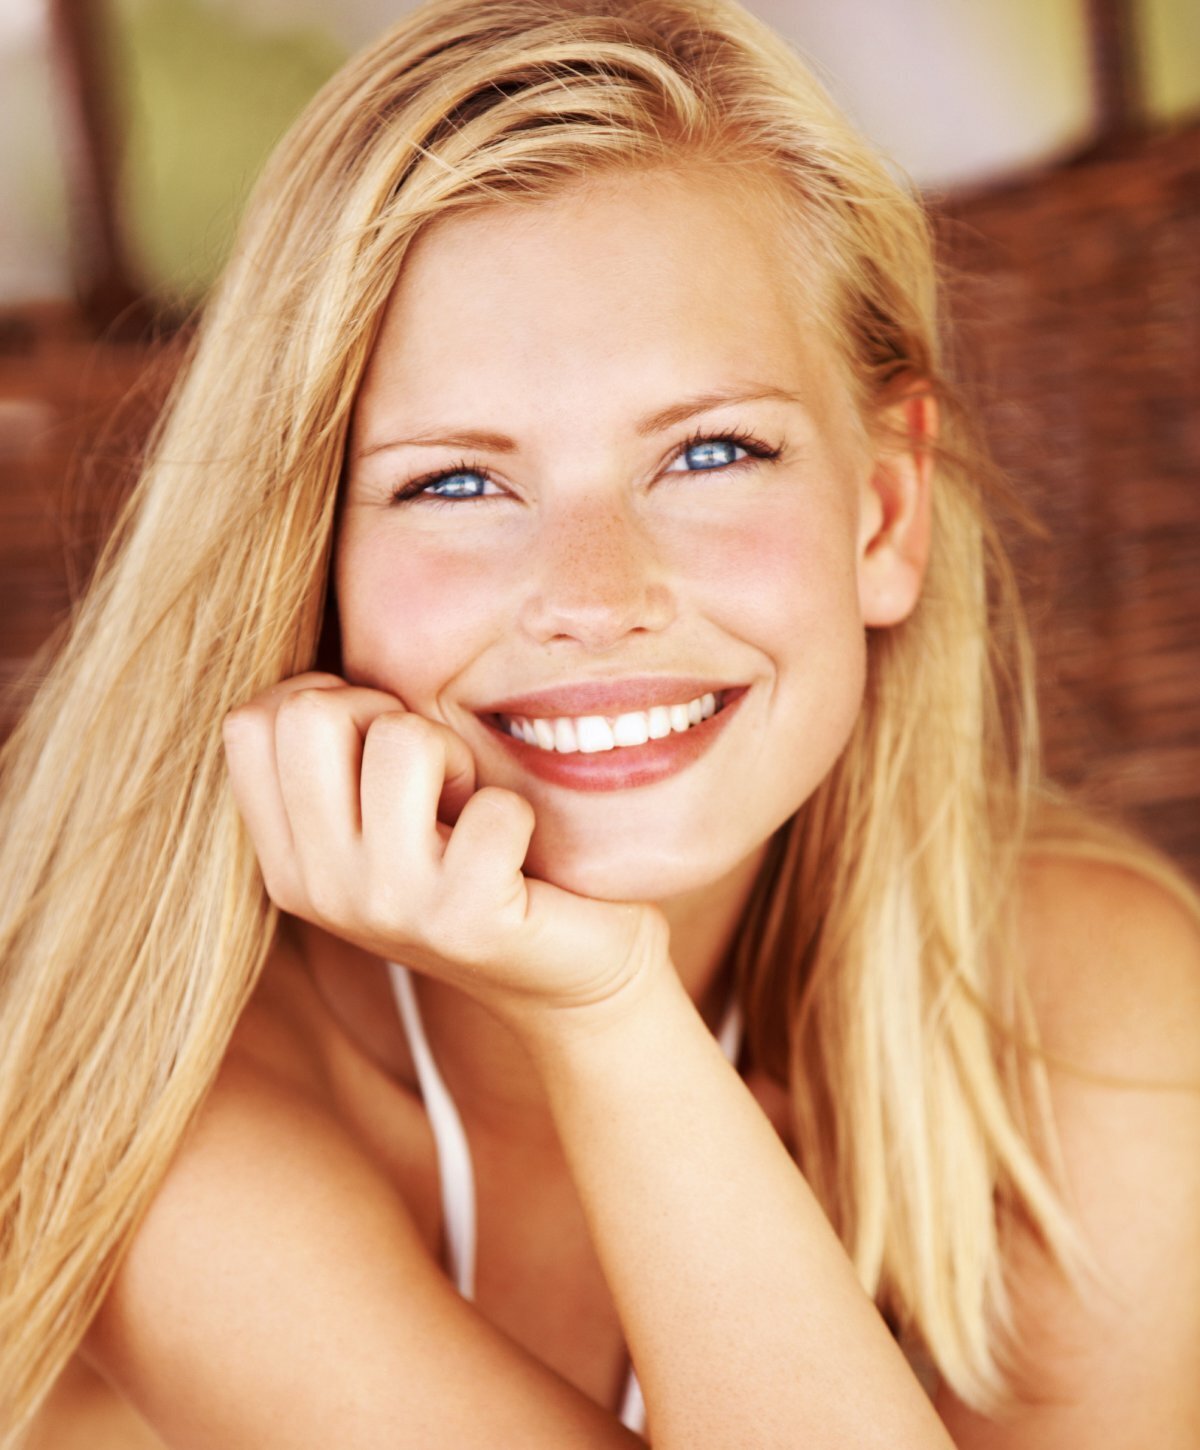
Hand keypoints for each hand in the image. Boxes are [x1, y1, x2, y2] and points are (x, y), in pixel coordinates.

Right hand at [222, 673, 668, 1026]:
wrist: (566, 974)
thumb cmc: (477, 860)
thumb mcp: (384, 813)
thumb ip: (339, 754)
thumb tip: (325, 677)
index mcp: (287, 859)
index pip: (250, 722)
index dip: (326, 701)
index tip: (378, 745)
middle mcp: (319, 888)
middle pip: (311, 715)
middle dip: (388, 716)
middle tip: (432, 773)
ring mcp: (387, 908)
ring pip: (402, 741)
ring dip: (455, 756)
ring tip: (471, 810)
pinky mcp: (466, 922)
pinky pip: (492, 806)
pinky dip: (516, 811)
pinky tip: (514, 853)